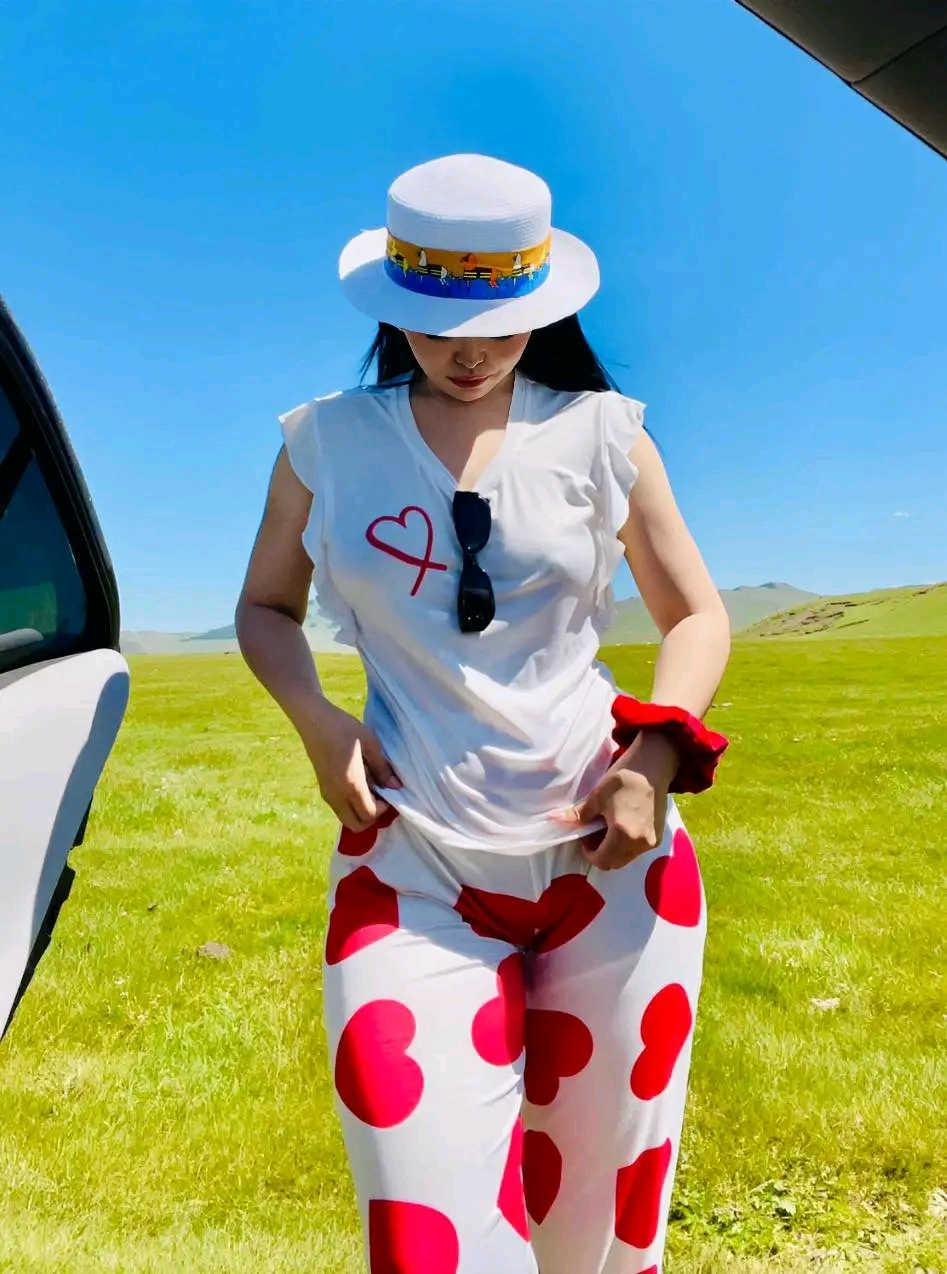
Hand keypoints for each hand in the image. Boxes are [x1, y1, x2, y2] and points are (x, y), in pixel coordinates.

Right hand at [300, 698, 401, 831]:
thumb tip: (396, 786)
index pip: (369, 814)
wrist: (314, 720)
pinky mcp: (323, 789)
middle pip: (356, 825)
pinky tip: (357, 784)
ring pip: (346, 819)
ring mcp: (327, 793)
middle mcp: (337, 795)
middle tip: (380, 797)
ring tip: (369, 789)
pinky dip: (351, 805)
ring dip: (360, 812)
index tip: (388, 793)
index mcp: (351, 785)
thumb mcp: (370, 743)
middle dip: (371, 817)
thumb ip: (383, 768)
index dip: (382, 809)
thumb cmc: (343, 728)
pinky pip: (339, 808)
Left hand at [552, 732, 678, 870]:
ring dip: (613, 851)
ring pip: (626, 858)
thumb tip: (555, 820)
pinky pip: (637, 851)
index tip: (584, 837)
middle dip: (600, 854)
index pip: (602, 860)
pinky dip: (626, 845)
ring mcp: (651, 842)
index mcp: (623, 834)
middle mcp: (639, 843)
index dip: (589, 853)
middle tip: (593, 833)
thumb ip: (579, 815)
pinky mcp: (658, 837)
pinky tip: (622, 826)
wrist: (652, 767)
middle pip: (614, 863)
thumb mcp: (597, 796)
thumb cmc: (623, 778)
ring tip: (607, 829)